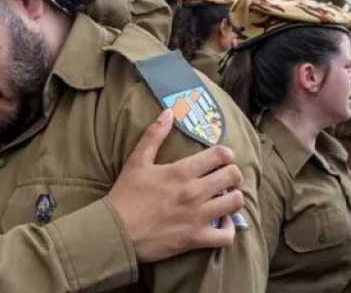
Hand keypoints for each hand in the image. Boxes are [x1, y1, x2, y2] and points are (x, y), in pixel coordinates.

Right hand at [108, 110, 245, 262]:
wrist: (115, 231)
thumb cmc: (125, 195)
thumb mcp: (137, 160)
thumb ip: (154, 135)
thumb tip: (169, 112)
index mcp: (181, 171)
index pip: (220, 155)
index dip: (226, 154)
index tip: (222, 158)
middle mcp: (194, 192)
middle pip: (232, 176)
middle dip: (232, 174)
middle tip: (225, 178)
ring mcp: (197, 216)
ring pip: (235, 202)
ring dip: (234, 198)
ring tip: (225, 197)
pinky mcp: (196, 238)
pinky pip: (226, 236)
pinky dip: (229, 229)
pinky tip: (222, 223)